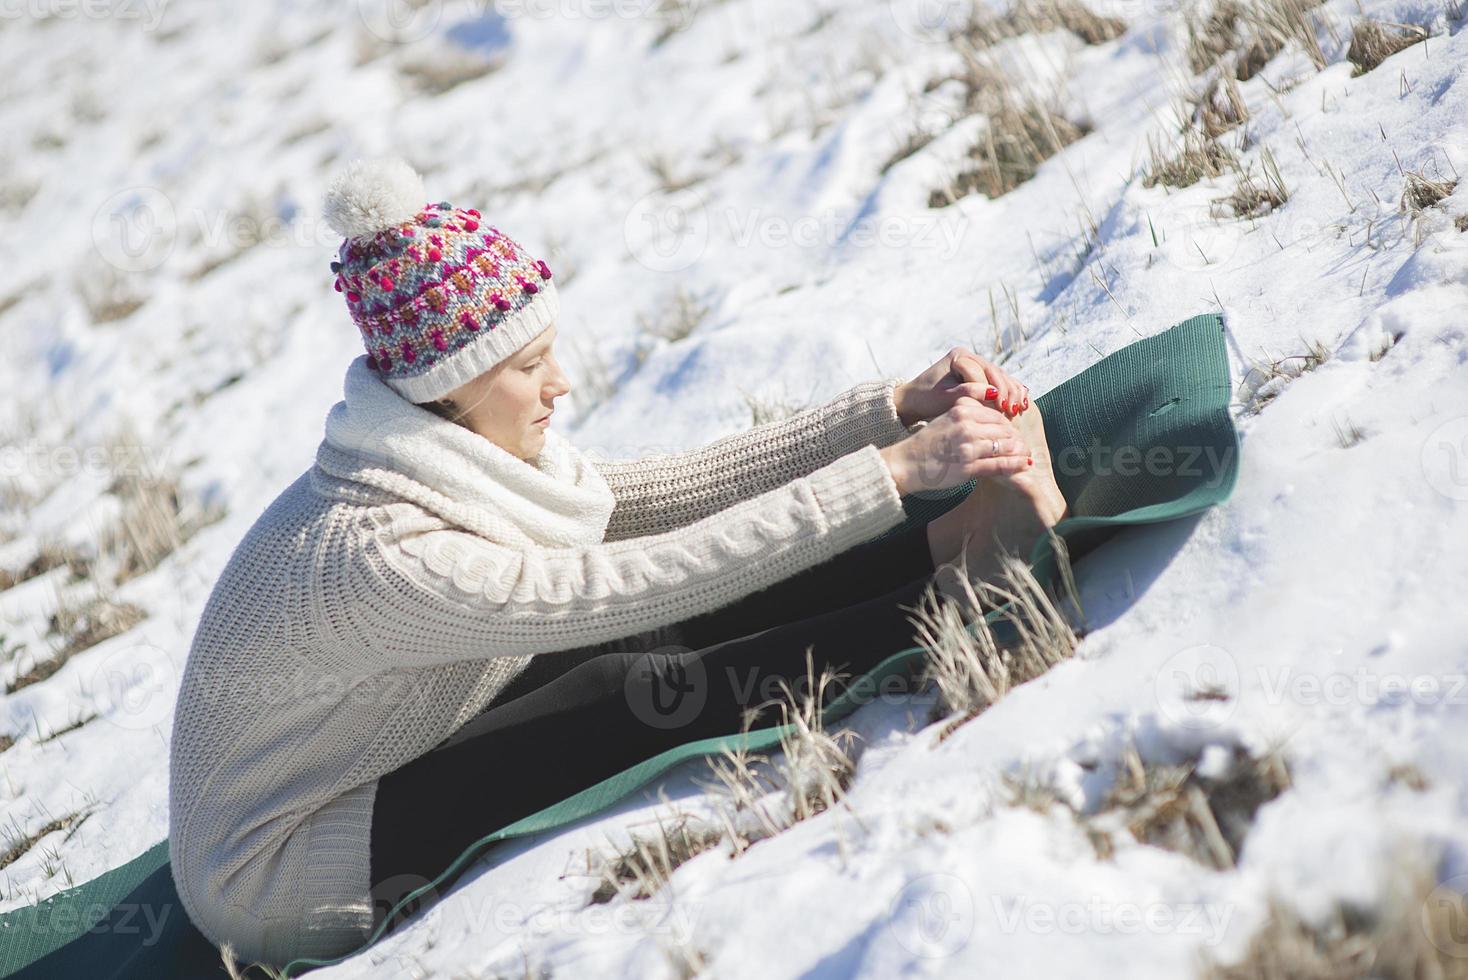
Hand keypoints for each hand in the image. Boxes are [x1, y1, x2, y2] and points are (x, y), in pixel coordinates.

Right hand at [879, 399, 1032, 495]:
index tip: (1012, 432)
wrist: (906, 463)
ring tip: (1025, 454)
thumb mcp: (947, 417)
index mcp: (961, 411)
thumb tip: (994, 409)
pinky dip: (1015, 465)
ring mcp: (967, 448)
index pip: (996, 415)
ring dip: (1019, 451)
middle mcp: (966, 427)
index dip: (1008, 424)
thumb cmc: (927, 442)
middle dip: (1016, 438)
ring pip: (1004, 446)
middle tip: (1023, 444)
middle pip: (1004, 430)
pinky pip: (999, 465)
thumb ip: (969, 411)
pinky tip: (1024, 464)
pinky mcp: (967, 468)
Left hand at [895, 348, 1029, 425]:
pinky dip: (1011, 393)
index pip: (982, 373)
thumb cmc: (927, 400)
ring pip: (1001, 377)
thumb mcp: (945, 398)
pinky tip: (1022, 405)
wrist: (915, 401)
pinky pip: (1001, 382)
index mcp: (959, 356)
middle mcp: (970, 356)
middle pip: (995, 372)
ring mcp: (976, 364)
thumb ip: (969, 393)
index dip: (993, 390)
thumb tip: (994, 393)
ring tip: (1020, 410)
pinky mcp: (981, 375)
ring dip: (1012, 393)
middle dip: (1006, 392)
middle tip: (1013, 411)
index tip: (1001, 408)